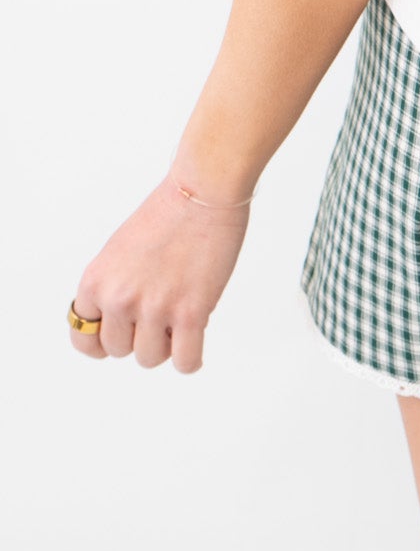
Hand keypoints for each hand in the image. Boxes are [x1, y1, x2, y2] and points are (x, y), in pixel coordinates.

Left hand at [67, 170, 251, 374]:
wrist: (204, 189)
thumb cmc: (168, 212)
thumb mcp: (120, 250)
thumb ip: (113, 287)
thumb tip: (121, 328)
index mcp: (96, 282)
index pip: (83, 339)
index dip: (103, 341)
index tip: (121, 335)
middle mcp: (119, 299)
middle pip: (120, 351)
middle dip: (141, 335)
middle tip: (162, 311)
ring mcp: (155, 308)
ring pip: (151, 359)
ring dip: (167, 344)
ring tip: (180, 318)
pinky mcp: (191, 312)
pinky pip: (185, 362)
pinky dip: (191, 360)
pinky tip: (196, 343)